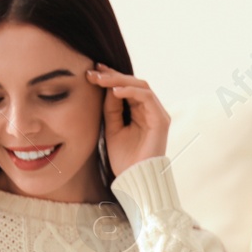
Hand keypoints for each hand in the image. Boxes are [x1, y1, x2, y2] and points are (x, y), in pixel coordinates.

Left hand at [86, 63, 168, 177]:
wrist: (135, 180)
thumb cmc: (124, 159)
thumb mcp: (112, 128)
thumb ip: (111, 108)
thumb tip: (107, 86)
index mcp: (139, 112)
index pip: (126, 88)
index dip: (110, 78)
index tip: (91, 73)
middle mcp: (150, 110)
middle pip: (133, 83)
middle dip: (112, 75)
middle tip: (93, 72)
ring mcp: (157, 114)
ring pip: (140, 85)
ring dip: (119, 80)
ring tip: (101, 80)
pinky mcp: (161, 120)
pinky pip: (147, 97)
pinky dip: (131, 91)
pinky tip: (114, 91)